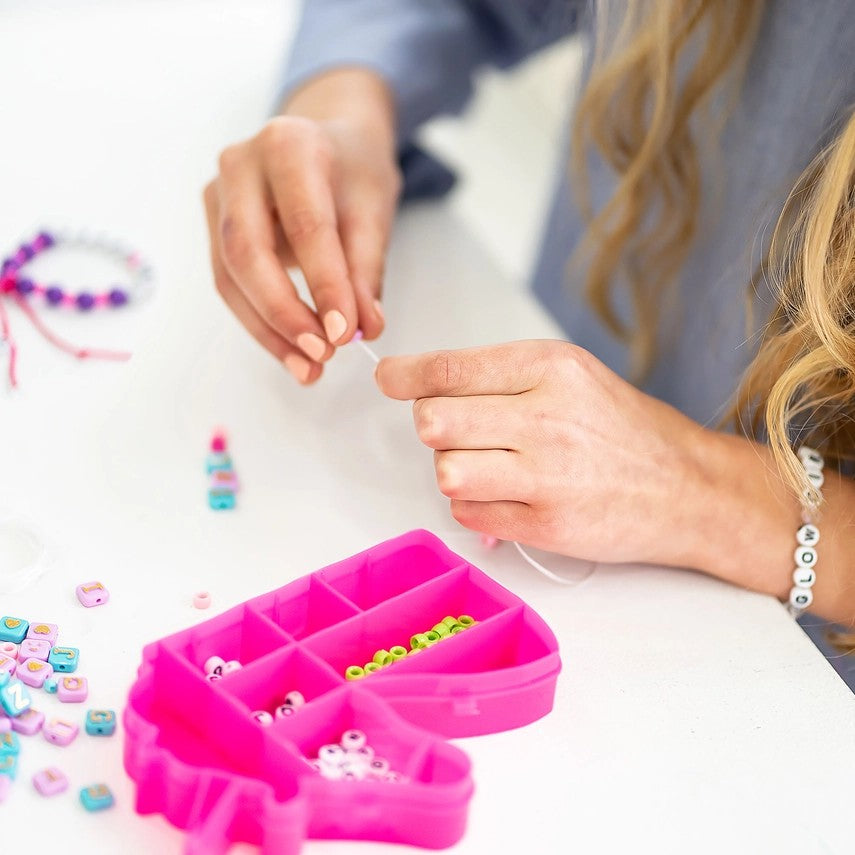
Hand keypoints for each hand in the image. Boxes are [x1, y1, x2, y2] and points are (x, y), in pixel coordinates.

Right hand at [204, 70, 400, 383]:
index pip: (305, 225)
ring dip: (269, 331)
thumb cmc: (352, 171)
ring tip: (309, 367)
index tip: (344, 333)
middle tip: (321, 354)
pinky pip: (229, 285)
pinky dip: (261, 325)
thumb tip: (363, 328)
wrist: (329, 141)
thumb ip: (366, 271)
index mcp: (289, 145)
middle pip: (247, 252)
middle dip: (284, 314)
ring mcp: (218, 195)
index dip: (324, 285)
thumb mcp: (374, 210)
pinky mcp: (213, 227)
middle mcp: (240, 164)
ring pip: (230, 276)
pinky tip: (291, 352)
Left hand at [376, 340, 710, 564]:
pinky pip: (467, 513)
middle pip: (434, 422)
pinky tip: (508, 496)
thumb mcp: (572, 377)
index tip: (388, 378)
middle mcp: (545, 418)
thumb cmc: (624, 430)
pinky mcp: (544, 524)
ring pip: (445, 471)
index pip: (450, 369)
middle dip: (433, 427)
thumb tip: (423, 386)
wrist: (687, 489)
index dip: (405, 375)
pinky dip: (475, 506)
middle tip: (457, 430)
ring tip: (488, 466)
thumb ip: (502, 378)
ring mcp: (544, 476)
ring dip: (454, 470)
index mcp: (550, 368)